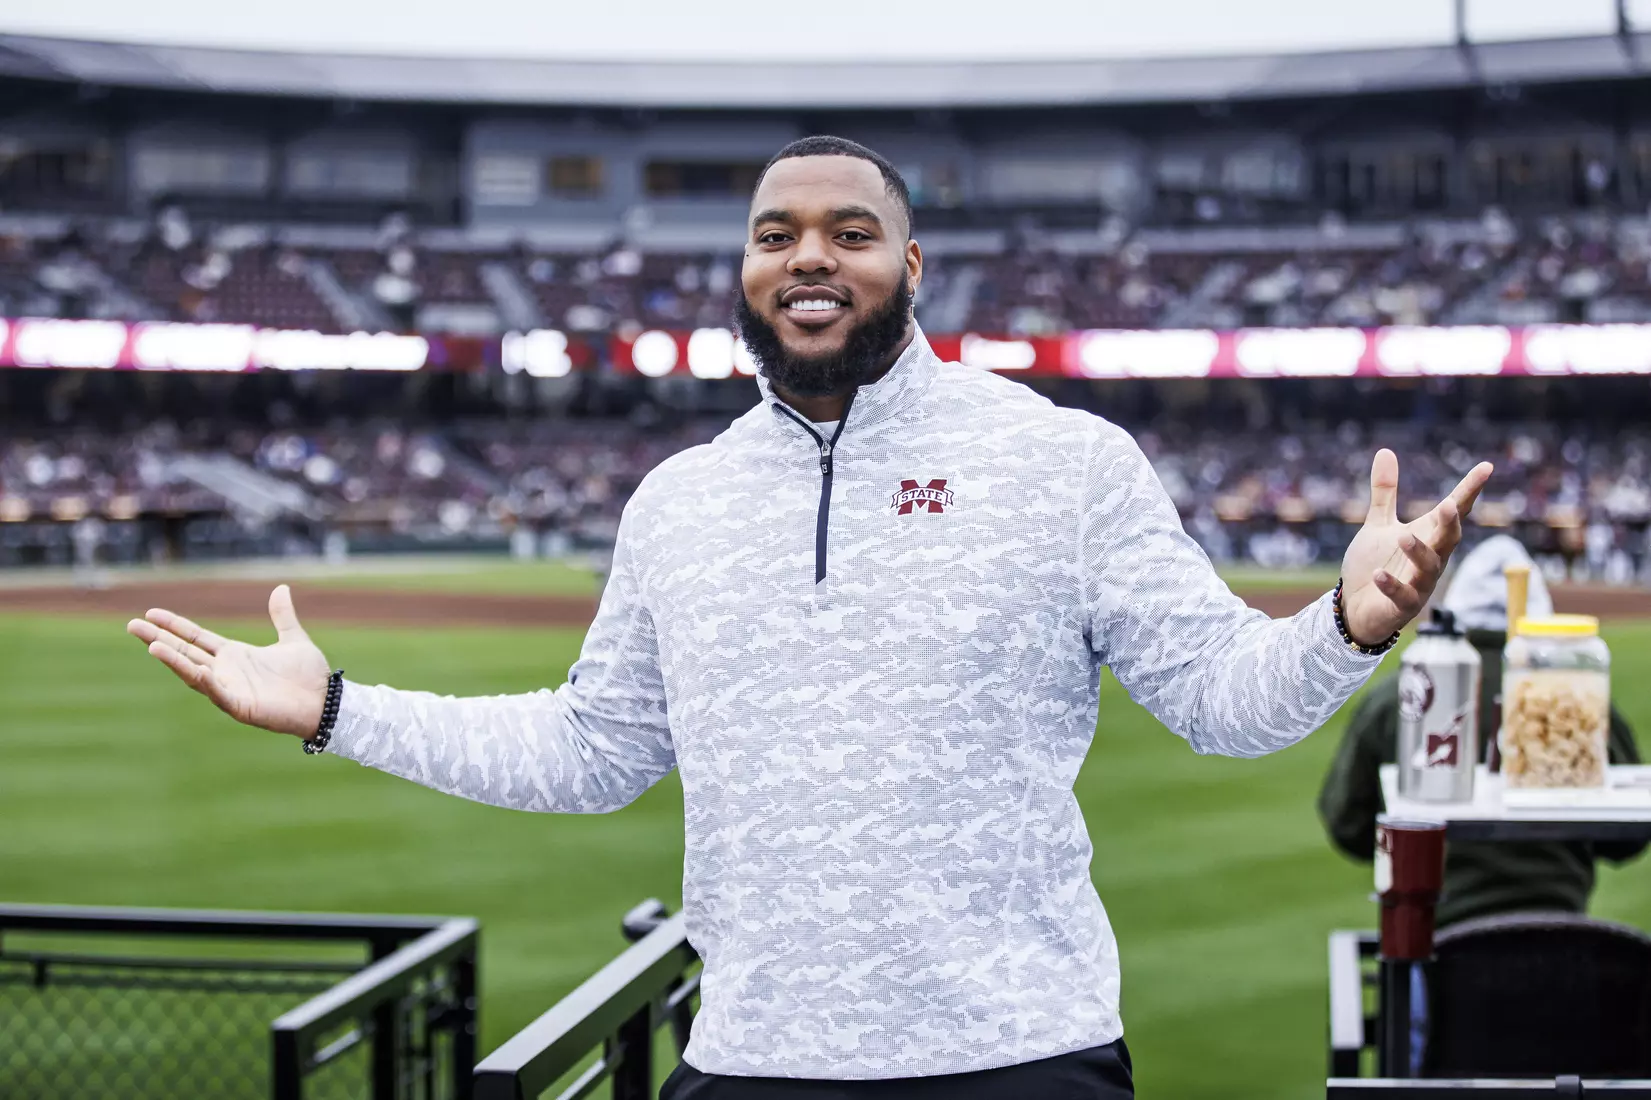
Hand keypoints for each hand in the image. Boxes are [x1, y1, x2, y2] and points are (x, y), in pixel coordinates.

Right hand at [126, 584, 330, 737]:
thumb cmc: (310, 676)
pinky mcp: (241, 707)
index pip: (196, 637)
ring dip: (174, 660)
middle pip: (185, 652)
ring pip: (194, 672)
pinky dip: (206, 683)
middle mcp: (227, 671)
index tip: (151, 612)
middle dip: (159, 639)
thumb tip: (281, 588)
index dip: (174, 625)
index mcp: (235, 655)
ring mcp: (231, 689)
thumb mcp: (293, 639)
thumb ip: (283, 616)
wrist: (329, 703)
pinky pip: (219, 694)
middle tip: (131, 625)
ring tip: (152, 645)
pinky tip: (194, 670)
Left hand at [1339, 449, 1493, 645]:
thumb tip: (1385, 451)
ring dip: (1418, 552)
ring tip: (1403, 537)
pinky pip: (1402, 596)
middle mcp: (1431, 559)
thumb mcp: (1378, 524)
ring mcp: (1419, 584)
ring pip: (1429, 567)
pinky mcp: (1402, 606)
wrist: (1356, 608)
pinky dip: (1391, 585)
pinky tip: (1378, 575)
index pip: (1454, 511)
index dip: (1470, 490)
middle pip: (1448, 539)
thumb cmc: (1374, 565)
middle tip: (1450, 505)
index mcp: (1428, 537)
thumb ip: (1385, 492)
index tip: (1486, 467)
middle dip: (1450, 524)